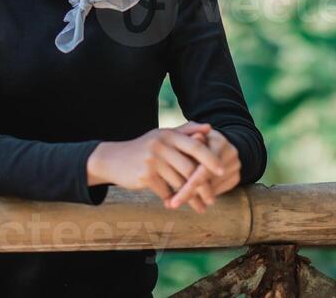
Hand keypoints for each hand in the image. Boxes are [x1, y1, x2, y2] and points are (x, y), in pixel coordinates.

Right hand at [86, 123, 226, 213]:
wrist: (113, 159)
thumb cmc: (144, 148)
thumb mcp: (163, 136)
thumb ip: (186, 131)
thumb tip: (209, 128)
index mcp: (169, 134)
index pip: (196, 146)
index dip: (211, 159)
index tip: (222, 171)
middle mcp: (161, 144)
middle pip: (190, 168)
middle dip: (203, 186)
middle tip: (212, 199)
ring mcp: (152, 160)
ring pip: (179, 182)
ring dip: (190, 198)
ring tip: (199, 207)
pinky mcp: (145, 175)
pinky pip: (165, 191)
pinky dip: (171, 199)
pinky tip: (174, 205)